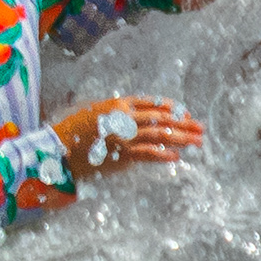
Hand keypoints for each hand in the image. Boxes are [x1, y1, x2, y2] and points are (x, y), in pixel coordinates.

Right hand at [54, 96, 202, 174]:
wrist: (59, 148)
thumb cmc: (74, 129)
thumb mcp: (96, 111)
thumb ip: (117, 112)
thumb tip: (136, 116)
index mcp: (120, 105)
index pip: (154, 104)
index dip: (173, 109)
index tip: (186, 114)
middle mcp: (125, 119)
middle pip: (162, 119)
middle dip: (184, 124)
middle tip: (201, 128)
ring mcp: (125, 138)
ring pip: (160, 136)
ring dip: (181, 138)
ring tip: (196, 141)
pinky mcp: (122, 156)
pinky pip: (148, 155)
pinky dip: (163, 155)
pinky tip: (176, 157)